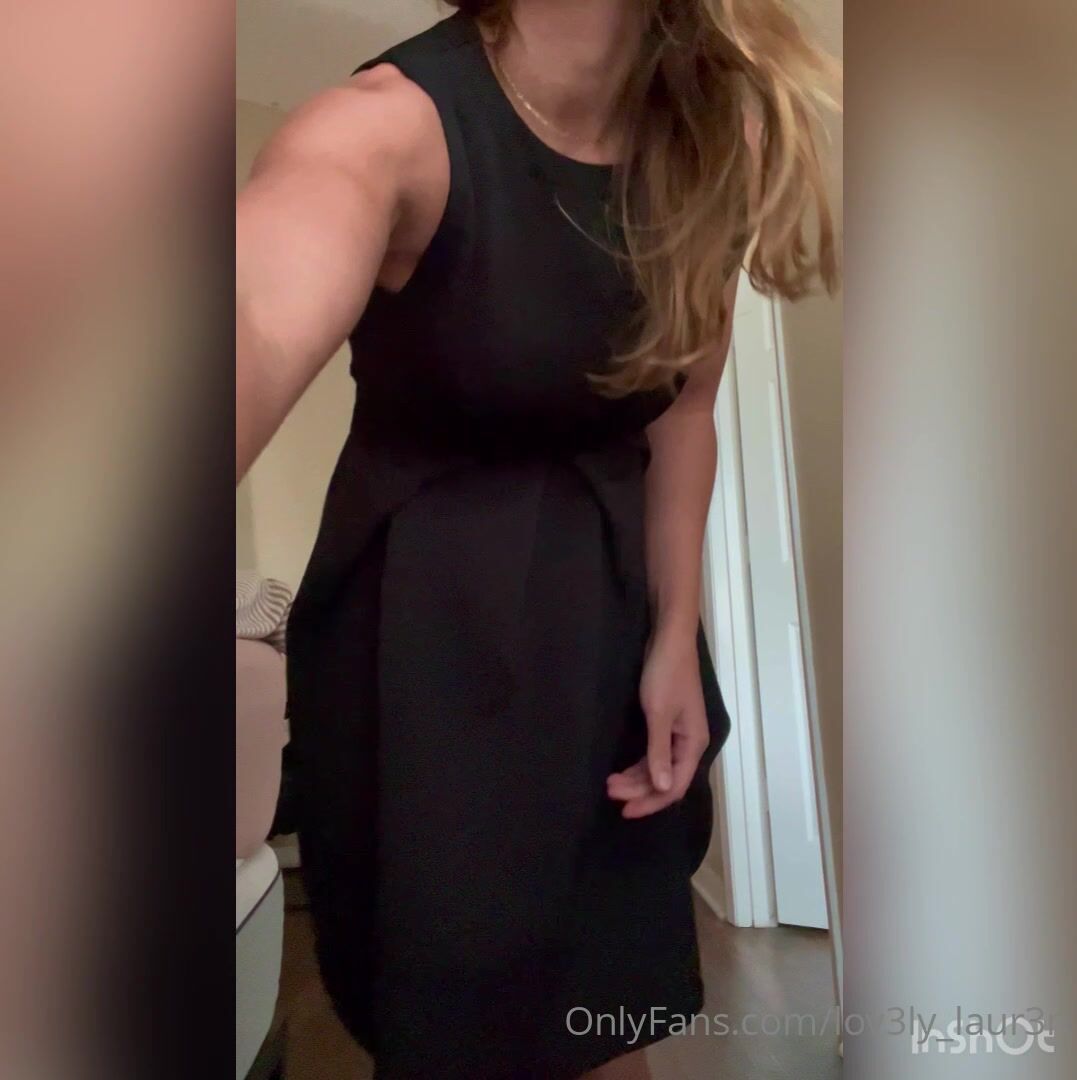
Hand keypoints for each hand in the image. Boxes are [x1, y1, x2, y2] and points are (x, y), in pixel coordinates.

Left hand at [606, 629, 709, 818]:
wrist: (669, 641)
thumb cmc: (666, 675)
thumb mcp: (659, 714)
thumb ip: (659, 752)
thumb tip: (663, 788)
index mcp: (694, 744)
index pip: (674, 786)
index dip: (651, 801)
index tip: (625, 810)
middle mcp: (689, 743)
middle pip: (666, 780)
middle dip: (638, 789)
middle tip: (609, 791)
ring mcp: (679, 734)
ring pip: (658, 768)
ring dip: (636, 778)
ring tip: (610, 783)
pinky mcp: (667, 724)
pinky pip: (655, 754)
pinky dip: (639, 764)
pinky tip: (621, 769)